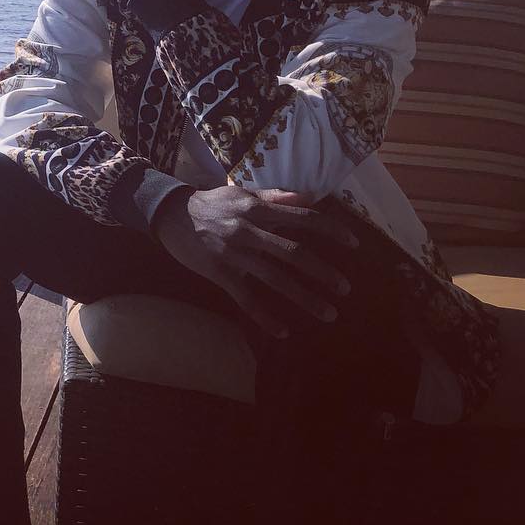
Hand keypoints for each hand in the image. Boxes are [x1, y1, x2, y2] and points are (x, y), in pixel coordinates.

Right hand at [152, 185, 358, 338]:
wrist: (169, 214)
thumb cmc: (209, 203)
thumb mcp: (241, 192)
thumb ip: (274, 196)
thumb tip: (307, 197)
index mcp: (258, 208)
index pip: (303, 217)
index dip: (331, 230)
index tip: (354, 244)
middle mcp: (249, 230)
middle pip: (294, 253)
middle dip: (323, 272)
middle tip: (344, 288)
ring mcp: (234, 254)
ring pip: (276, 279)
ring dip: (305, 298)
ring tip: (328, 313)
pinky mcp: (220, 273)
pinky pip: (247, 298)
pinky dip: (266, 317)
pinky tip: (283, 331)